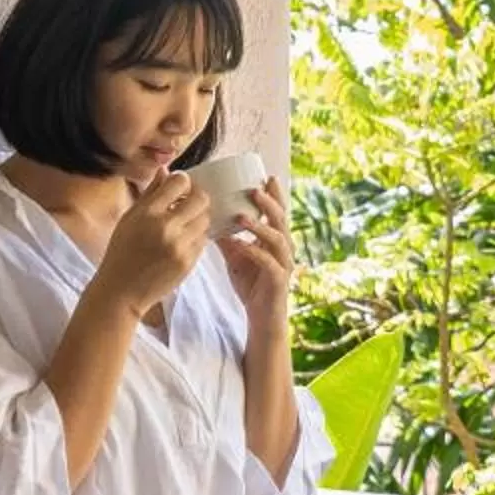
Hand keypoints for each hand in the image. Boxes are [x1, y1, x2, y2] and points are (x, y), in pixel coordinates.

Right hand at [94, 170, 211, 316]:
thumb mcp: (129, 218)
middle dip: (198, 196)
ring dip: (198, 217)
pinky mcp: (189, 262)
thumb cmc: (121, 252)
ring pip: (205, 219)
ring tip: (185, 223)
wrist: (121, 291)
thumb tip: (166, 170)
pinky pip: (203, 240)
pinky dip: (196, 236)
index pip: (179, 182)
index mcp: (147, 212)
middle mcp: (166, 227)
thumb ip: (150, 193)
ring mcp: (180, 246)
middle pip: (201, 198)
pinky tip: (183, 240)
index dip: (182, 181)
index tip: (180, 187)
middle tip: (190, 202)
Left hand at [223, 175, 294, 323]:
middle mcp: (284, 249)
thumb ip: (228, 238)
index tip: (266, 176)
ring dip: (260, 226)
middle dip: (270, 203)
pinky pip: (268, 263)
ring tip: (242, 216)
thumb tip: (210, 218)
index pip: (277, 213)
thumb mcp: (236, 258)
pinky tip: (241, 245)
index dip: (275, 195)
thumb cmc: (252, 286)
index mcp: (275, 241)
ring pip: (278, 239)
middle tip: (255, 189)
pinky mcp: (278, 280)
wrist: (262, 318)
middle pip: (282, 220)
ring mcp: (283, 264)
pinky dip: (254, 252)